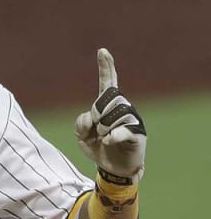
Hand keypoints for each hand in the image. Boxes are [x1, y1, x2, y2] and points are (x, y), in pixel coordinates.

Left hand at [74, 48, 146, 181]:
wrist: (113, 168)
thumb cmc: (98, 147)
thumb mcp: (82, 136)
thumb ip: (81, 123)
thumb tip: (93, 118)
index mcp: (108, 106)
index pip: (107, 83)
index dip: (105, 67)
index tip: (102, 51)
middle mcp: (123, 108)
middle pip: (105, 101)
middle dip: (96, 118)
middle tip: (99, 132)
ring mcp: (132, 120)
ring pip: (112, 116)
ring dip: (102, 130)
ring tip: (106, 139)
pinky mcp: (138, 134)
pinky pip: (123, 130)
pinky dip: (112, 137)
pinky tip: (108, 141)